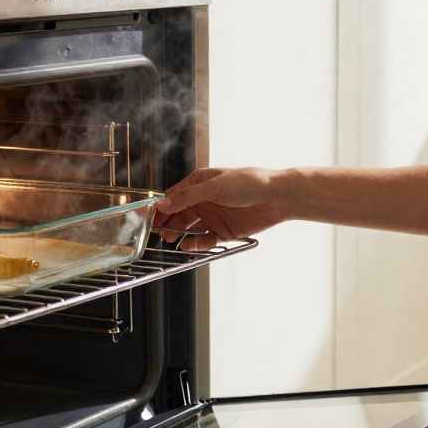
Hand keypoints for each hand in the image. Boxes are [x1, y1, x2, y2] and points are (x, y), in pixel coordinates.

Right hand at [154, 167, 286, 250]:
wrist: (278, 197)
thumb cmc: (250, 182)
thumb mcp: (215, 187)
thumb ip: (188, 197)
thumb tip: (163, 203)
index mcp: (199, 183)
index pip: (173, 197)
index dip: (161, 208)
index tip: (150, 219)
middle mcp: (204, 200)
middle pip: (179, 214)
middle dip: (169, 224)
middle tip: (160, 234)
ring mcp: (214, 215)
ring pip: (190, 228)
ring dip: (181, 234)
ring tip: (173, 241)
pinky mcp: (224, 230)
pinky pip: (205, 239)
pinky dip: (197, 243)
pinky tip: (189, 245)